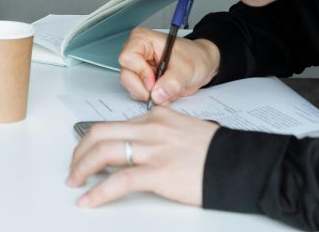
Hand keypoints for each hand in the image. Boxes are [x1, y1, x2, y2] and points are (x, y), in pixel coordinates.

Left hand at [67, 107, 219, 206]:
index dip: (93, 141)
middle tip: (74, 168)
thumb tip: (139, 149)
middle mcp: (151, 129)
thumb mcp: (185, 132)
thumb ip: (160, 136)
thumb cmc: (219, 153)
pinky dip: (98, 192)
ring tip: (75, 182)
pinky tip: (89, 200)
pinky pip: (119, 181)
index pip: (114, 125)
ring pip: (103, 153)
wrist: (244, 164)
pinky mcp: (159, 173)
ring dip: (82, 168)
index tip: (86, 153)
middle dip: (80, 152)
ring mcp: (154, 150)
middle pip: (100, 134)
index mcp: (157, 118)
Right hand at [118, 27, 220, 105]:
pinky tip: (164, 92)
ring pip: (130, 87)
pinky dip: (152, 98)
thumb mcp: (186, 69)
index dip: (141, 72)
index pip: (127, 58)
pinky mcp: (142, 79)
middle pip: (126, 75)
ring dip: (149, 94)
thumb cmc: (195, 57)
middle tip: (161, 91)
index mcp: (142, 40)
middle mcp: (136, 53)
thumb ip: (172, 83)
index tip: (155, 80)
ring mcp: (138, 67)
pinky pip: (138, 93)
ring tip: (166, 90)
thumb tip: (157, 95)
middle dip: (144, 88)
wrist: (203, 65)